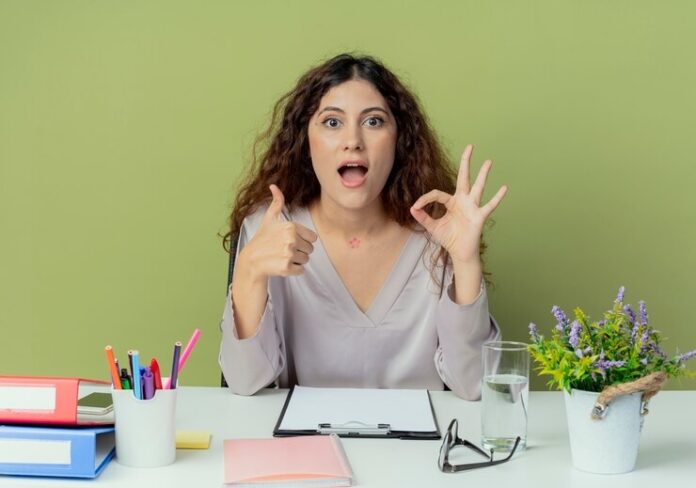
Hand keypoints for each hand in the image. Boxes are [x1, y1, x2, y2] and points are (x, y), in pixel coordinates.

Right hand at [239, 185, 317, 279]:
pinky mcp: (286, 267)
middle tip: (285, 250)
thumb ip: (277, 202)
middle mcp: (291, 239)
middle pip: (310, 249)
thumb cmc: (262, 239)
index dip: (302, 240)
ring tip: (282, 257)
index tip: (290, 240)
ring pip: (306, 260)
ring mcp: (288, 253)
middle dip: (300, 251)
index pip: (312, 237)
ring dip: (297, 260)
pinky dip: (293, 270)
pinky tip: (282, 265)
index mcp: (291, 226)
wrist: (251, 260)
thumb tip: (274, 186)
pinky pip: (301, 270)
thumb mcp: (269, 219)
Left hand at [410, 144, 507, 264]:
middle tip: (470, 146)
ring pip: (478, 187)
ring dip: (483, 174)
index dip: (424, 199)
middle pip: (464, 178)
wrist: (459, 252)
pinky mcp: (479, 216)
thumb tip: (411, 209)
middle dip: (466, 162)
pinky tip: (504, 188)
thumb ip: (423, 217)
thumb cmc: (448, 238)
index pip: (437, 194)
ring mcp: (472, 207)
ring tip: (488, 161)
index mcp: (451, 202)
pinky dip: (497, 198)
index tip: (415, 206)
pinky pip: (489, 205)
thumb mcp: (432, 227)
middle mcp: (463, 201)